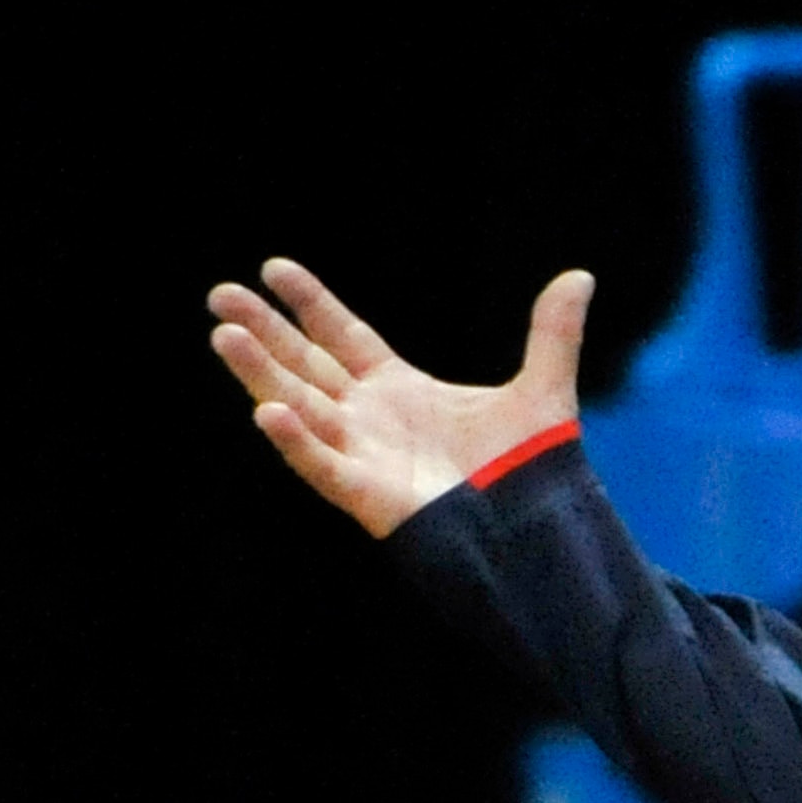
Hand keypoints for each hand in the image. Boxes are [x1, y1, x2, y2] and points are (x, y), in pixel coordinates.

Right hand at [205, 258, 592, 539]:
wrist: (542, 535)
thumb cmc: (533, 472)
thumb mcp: (544, 392)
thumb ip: (553, 335)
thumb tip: (580, 277)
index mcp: (399, 389)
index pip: (342, 337)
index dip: (309, 304)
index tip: (273, 268)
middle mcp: (370, 419)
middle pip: (304, 366)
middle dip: (263, 333)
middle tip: (221, 295)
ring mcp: (364, 456)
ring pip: (298, 408)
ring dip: (260, 375)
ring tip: (224, 335)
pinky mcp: (368, 495)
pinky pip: (321, 466)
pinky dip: (295, 441)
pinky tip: (268, 411)